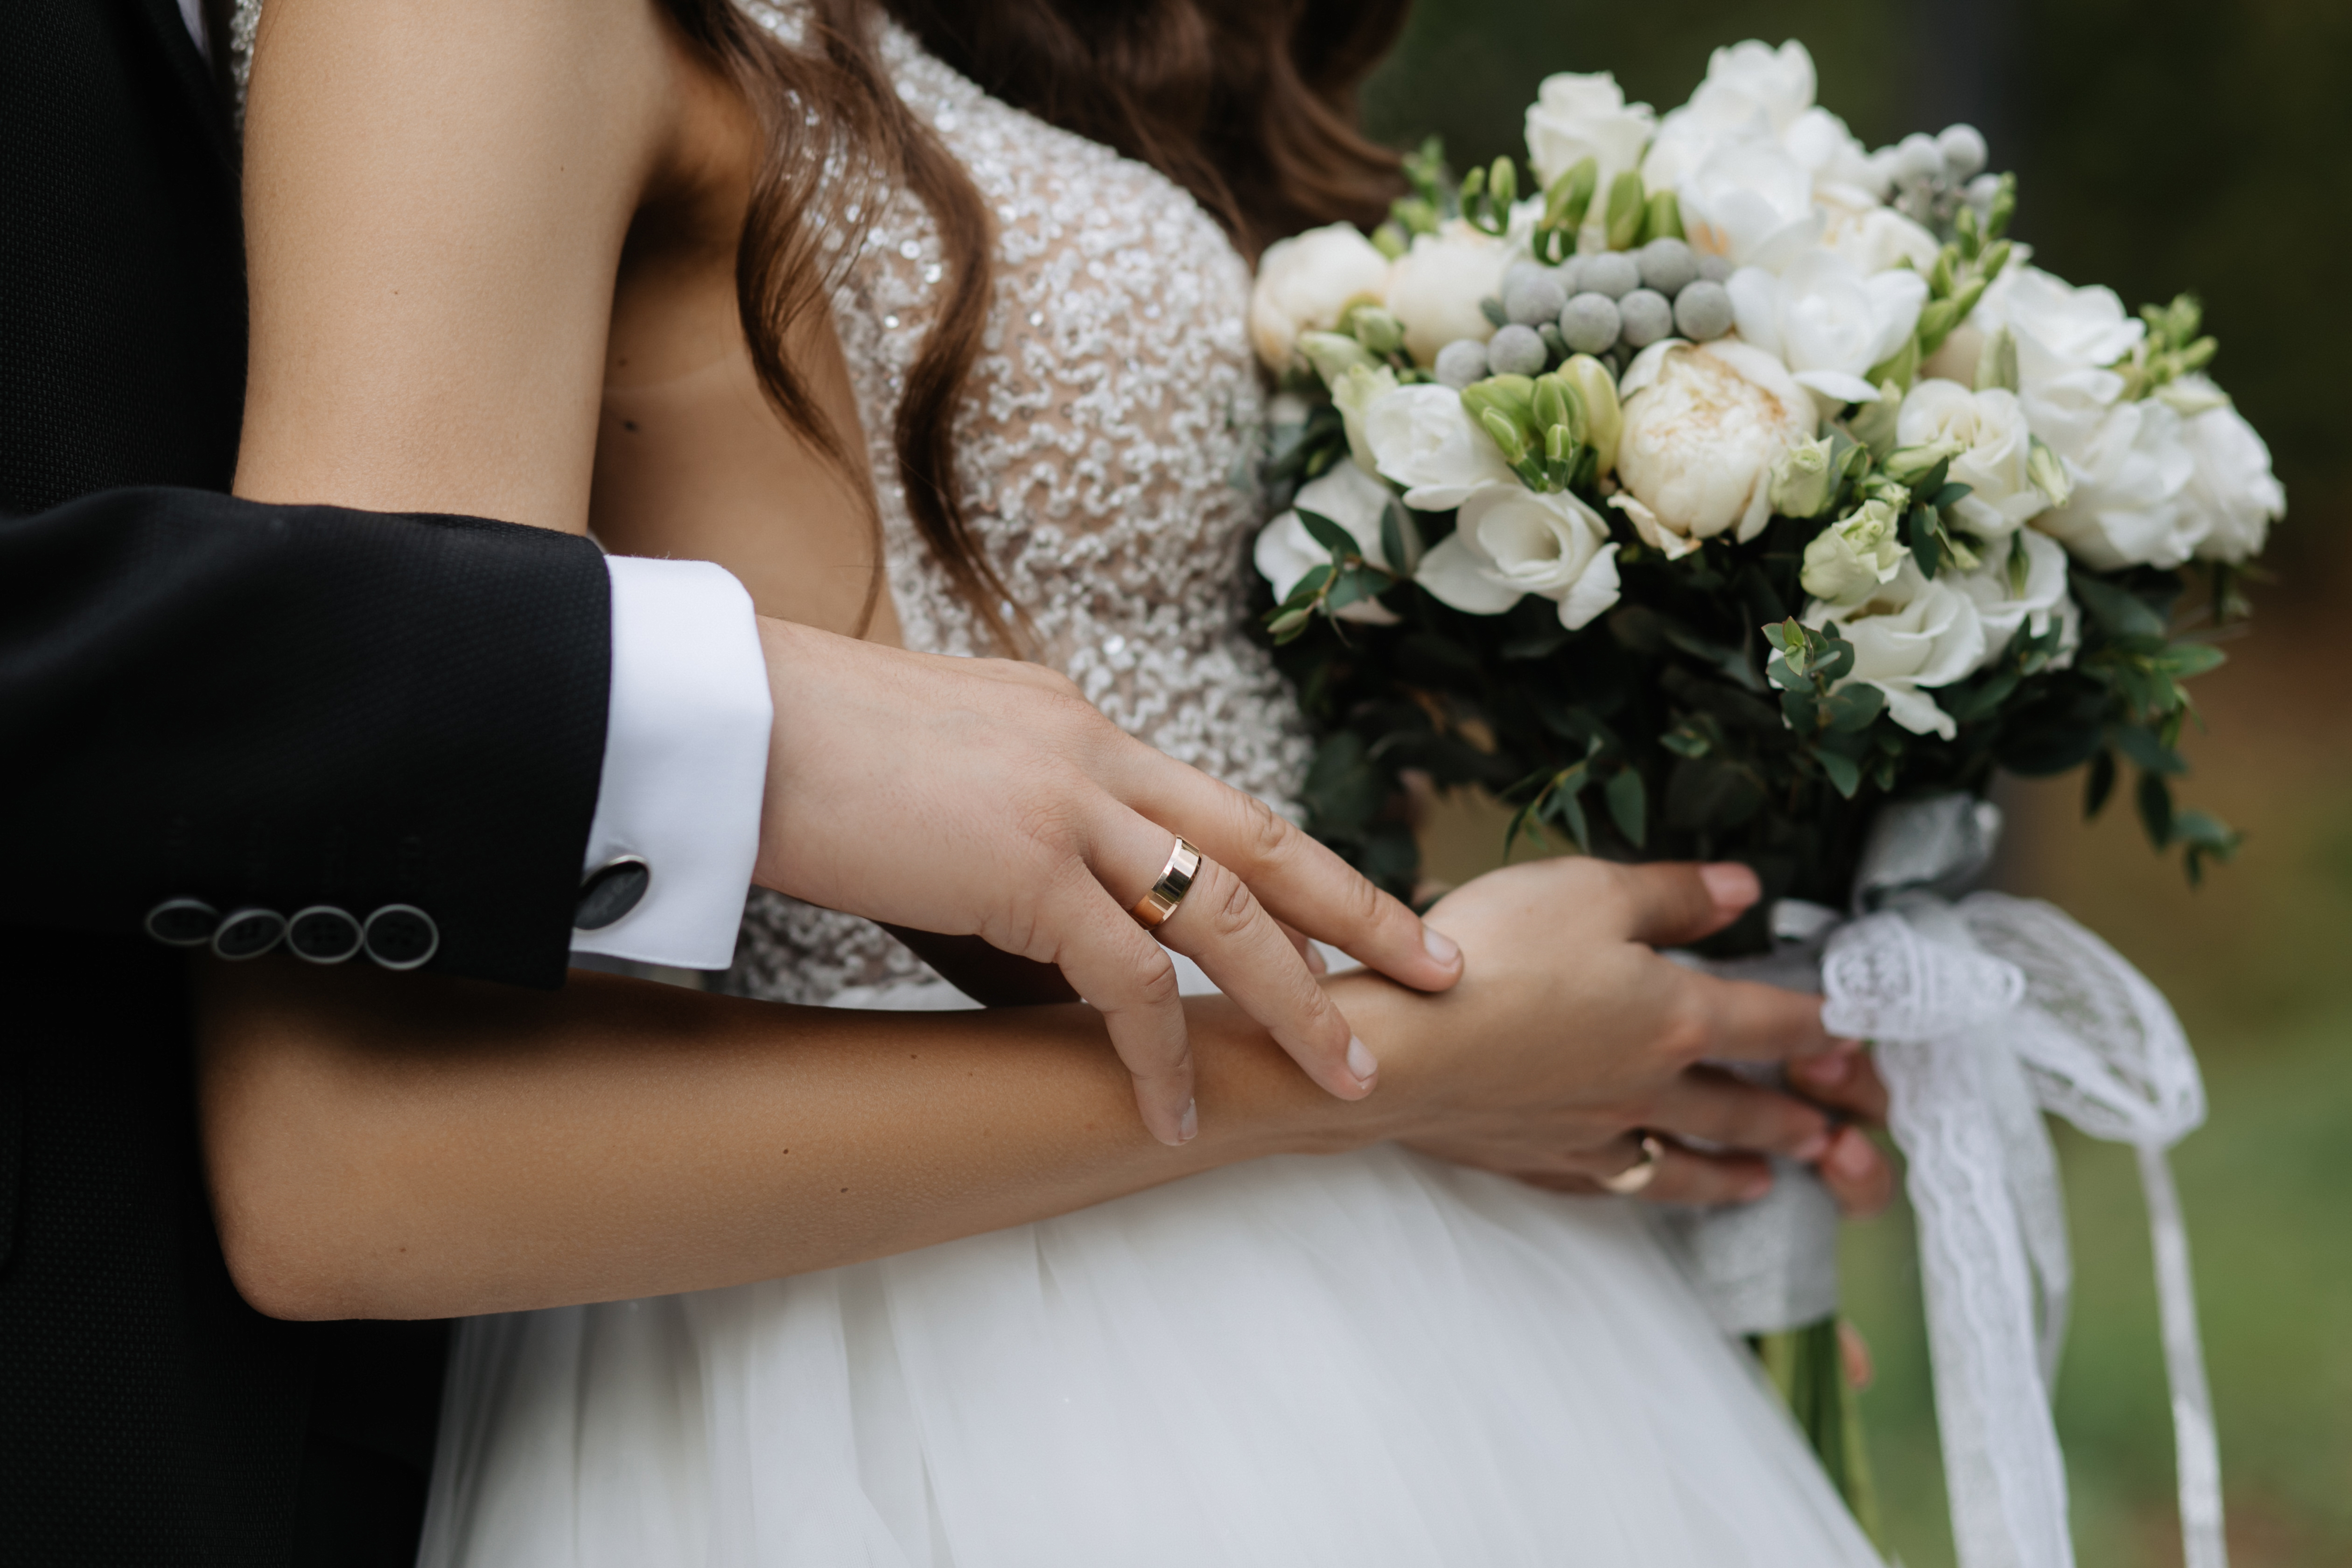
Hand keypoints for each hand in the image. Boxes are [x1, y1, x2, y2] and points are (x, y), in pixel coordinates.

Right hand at [753, 618, 1462, 1145]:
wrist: (722, 716)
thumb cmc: (795, 742)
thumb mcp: (932, 759)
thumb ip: (1000, 812)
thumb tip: (1026, 896)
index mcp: (1073, 720)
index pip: (1204, 802)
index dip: (1284, 863)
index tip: (1346, 906)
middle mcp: (1091, 750)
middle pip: (1261, 840)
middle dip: (1359, 911)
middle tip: (1436, 967)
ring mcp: (1066, 805)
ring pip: (1226, 914)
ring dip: (1297, 1002)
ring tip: (1352, 1073)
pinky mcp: (1023, 869)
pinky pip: (1125, 980)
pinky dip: (1161, 1051)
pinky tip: (1176, 1111)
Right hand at [1337, 858, 1868, 1203]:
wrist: (1400, 1051)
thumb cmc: (1493, 959)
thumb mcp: (1590, 891)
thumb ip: (1673, 894)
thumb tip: (1742, 890)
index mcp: (1676, 1017)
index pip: (1774, 1023)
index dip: (1821, 1023)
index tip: (1849, 1030)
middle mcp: (1649, 1087)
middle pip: (1741, 1106)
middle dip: (1792, 1117)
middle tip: (1830, 1134)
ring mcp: (1595, 1133)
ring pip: (1685, 1162)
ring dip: (1734, 1171)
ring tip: (1765, 1180)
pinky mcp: (1539, 1157)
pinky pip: (1612, 1184)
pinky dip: (1644, 1190)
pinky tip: (1643, 1186)